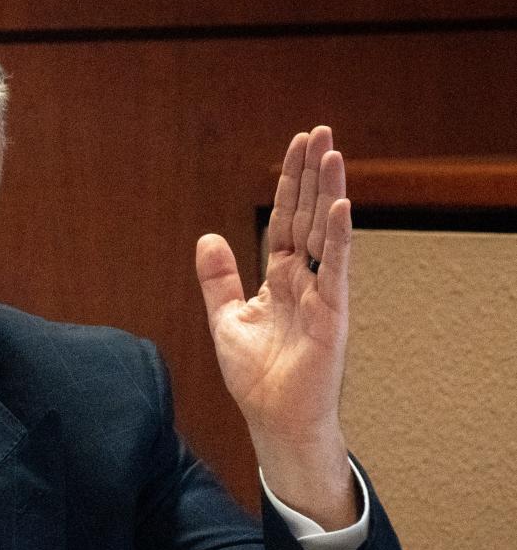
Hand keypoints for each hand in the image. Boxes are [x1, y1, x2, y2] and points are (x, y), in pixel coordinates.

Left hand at [196, 126, 356, 527]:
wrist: (272, 418)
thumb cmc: (256, 376)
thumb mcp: (226, 319)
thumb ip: (218, 279)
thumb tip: (207, 238)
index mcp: (280, 277)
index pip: (286, 220)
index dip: (290, 184)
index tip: (296, 147)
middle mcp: (305, 279)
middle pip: (309, 215)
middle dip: (312, 174)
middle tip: (319, 131)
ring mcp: (322, 294)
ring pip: (326, 233)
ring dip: (329, 193)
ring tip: (333, 152)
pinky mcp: (332, 314)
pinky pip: (337, 270)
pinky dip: (340, 238)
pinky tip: (341, 207)